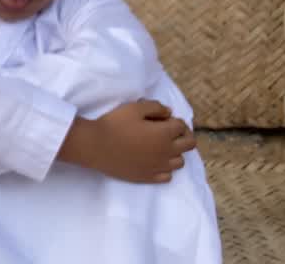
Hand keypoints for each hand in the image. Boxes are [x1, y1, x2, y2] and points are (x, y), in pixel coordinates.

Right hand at [60, 99, 195, 183]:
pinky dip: (165, 168)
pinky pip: (168, 176)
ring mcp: (159, 166)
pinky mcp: (149, 177)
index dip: (175, 120)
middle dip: (183, 135)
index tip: (163, 119)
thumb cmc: (113, 124)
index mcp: (164, 133)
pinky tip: (154, 161)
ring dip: (175, 152)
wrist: (95, 146)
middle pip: (189, 145)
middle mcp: (167, 151)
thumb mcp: (134, 108)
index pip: (182, 126)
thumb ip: (155, 107)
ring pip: (180, 162)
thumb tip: (169, 113)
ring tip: (161, 147)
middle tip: (169, 132)